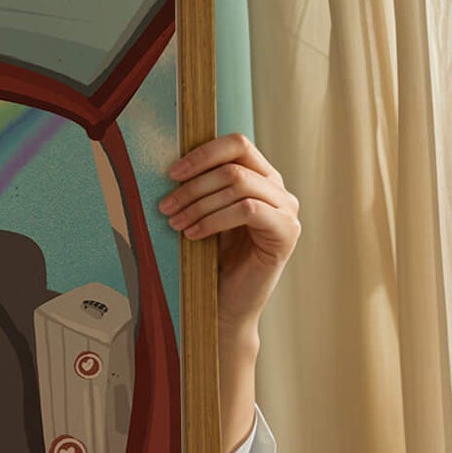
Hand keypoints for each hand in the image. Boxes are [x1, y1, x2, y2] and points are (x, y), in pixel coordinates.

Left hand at [158, 134, 300, 451]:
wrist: (223, 308)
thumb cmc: (210, 262)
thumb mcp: (202, 216)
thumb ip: (200, 188)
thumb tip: (170, 165)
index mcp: (260, 178)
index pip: (236, 145)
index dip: (202, 153)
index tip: (170, 173)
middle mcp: (278, 190)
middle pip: (234, 164)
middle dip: (193, 185)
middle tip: (165, 206)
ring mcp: (286, 211)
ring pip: (239, 185)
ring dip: (199, 203)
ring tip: (174, 223)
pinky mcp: (285, 233)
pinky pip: (248, 210)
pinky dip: (215, 219)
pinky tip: (193, 235)